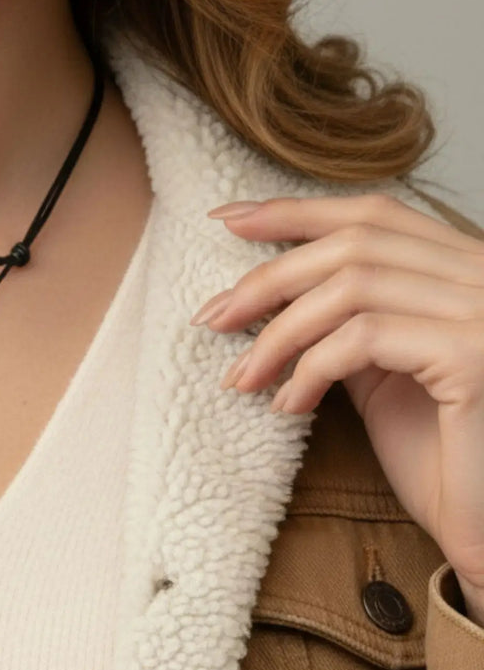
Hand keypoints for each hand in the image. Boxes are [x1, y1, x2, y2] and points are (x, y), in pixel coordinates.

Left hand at [191, 194, 483, 626]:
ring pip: (350, 288)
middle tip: (211, 317)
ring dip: (277, 333)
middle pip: (354, 244)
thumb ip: (346, 320)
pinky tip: (289, 406)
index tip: (226, 222)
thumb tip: (273, 290)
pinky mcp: (475, 356)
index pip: (374, 214)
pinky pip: (363, 338)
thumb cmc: (440, 457)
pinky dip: (310, 367)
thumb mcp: (382, 373)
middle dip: (268, 278)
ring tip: (241, 377)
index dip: (295, 212)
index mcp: (466, 271)